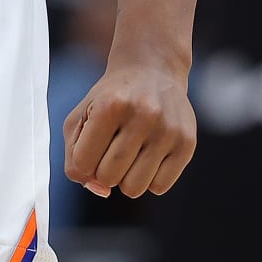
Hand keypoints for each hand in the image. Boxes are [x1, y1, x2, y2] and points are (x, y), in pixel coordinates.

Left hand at [63, 60, 197, 199]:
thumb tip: (100, 191)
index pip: (83, 163)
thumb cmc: (109, 99)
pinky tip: (149, 154)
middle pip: (108, 177)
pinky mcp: (187, 143)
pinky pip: (159, 187)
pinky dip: (149, 179)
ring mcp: (167, 130)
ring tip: (130, 152)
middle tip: (112, 147)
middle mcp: (142, 114)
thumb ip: (74, 159)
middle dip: (104, 170)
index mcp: (110, 105)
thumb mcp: (81, 117)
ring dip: (126, 178)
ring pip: (134, 188)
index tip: (90, 146)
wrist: (152, 70)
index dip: (83, 161)